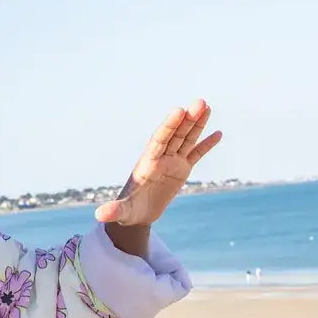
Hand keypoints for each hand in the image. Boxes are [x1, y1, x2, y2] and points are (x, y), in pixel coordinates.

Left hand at [96, 99, 222, 227]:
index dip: (169, 126)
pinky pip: (196, 154)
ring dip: (196, 124)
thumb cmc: (128, 211)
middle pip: (175, 135)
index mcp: (148, 163)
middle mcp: (160, 158)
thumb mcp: (122, 212)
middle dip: (187, 119)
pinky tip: (218, 133)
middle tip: (200, 102)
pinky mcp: (181, 170)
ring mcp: (171, 163)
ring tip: (206, 106)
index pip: (159, 140)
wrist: (136, 213)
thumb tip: (99, 215)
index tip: (179, 110)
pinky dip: (206, 144)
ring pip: (186, 140)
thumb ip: (113, 210)